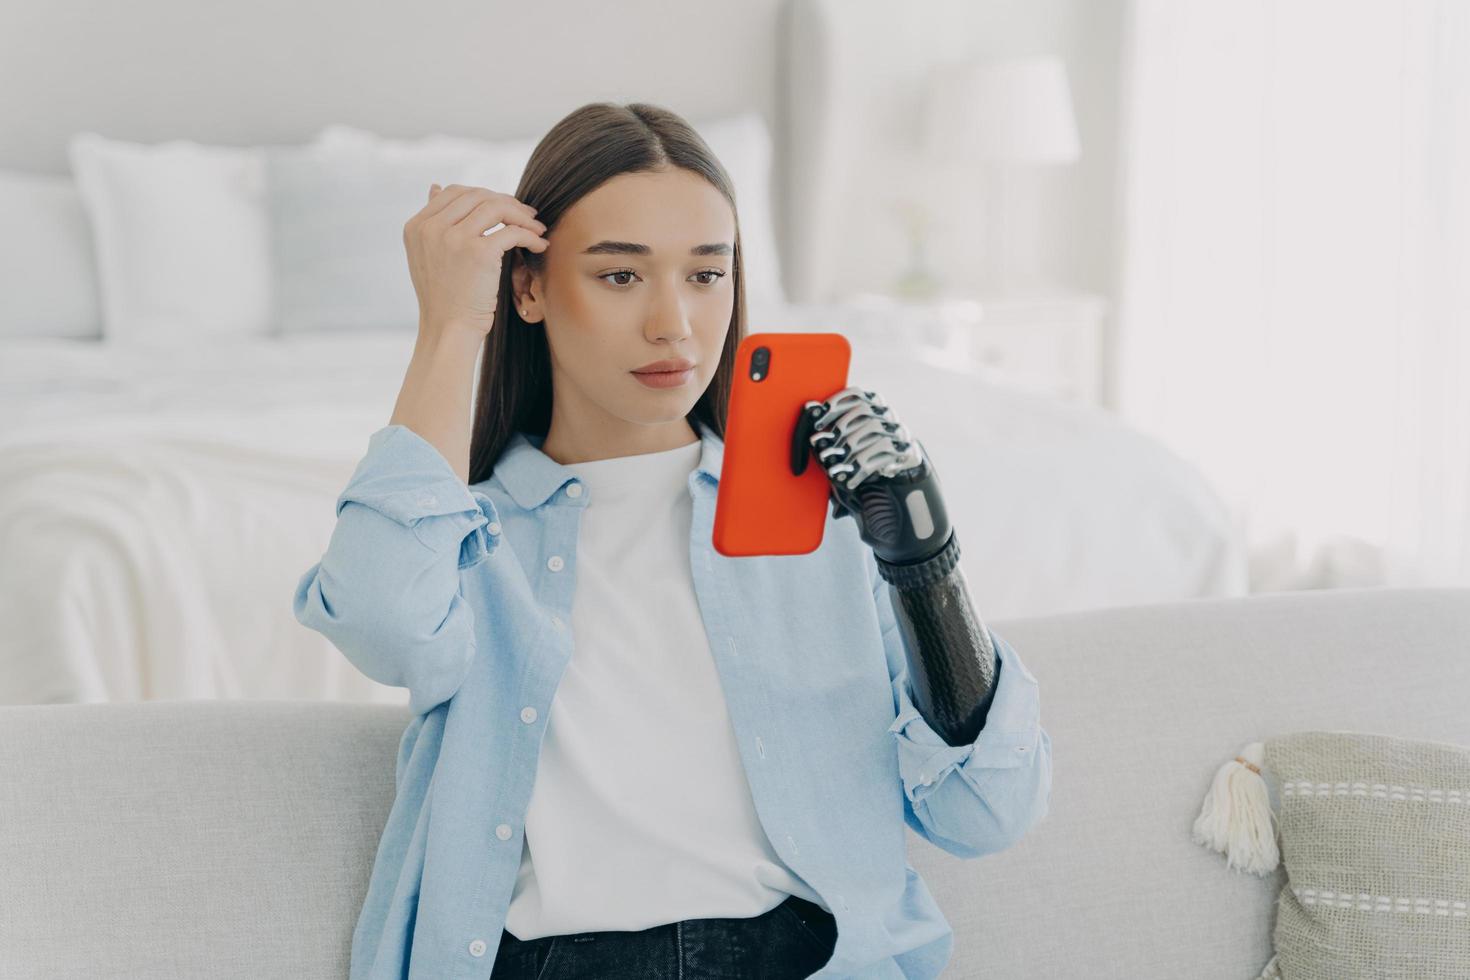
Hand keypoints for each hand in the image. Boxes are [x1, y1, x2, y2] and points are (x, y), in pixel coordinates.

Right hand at [403, 183, 548, 337]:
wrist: (448, 330)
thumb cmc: (444, 298)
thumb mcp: (428, 254)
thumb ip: (434, 222)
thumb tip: (436, 185)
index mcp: (416, 226)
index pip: (453, 192)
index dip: (484, 195)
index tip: (505, 208)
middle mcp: (431, 228)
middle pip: (478, 195)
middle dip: (507, 202)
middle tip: (528, 216)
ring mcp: (454, 238)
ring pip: (497, 208)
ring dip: (522, 217)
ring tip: (537, 229)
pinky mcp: (478, 252)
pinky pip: (513, 232)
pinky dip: (530, 236)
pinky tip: (539, 245)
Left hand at [801, 386, 951, 564]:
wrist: (905, 541)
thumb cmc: (871, 507)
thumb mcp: (844, 479)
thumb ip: (832, 457)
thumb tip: (812, 432)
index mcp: (877, 427)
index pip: (862, 397)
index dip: (839, 402)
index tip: (818, 415)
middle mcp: (894, 432)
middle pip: (870, 409)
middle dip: (842, 426)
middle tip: (827, 446)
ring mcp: (907, 447)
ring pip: (878, 429)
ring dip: (851, 449)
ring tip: (836, 471)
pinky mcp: (917, 466)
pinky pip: (890, 454)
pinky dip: (864, 467)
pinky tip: (851, 483)